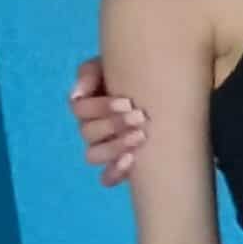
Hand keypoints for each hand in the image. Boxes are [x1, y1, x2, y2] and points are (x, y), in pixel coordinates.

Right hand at [70, 55, 148, 184]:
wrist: (164, 90)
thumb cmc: (135, 76)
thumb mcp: (111, 65)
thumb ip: (91, 72)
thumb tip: (78, 93)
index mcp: (87, 106)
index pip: (80, 110)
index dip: (100, 107)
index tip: (127, 102)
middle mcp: (90, 129)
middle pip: (88, 133)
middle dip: (113, 125)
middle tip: (140, 117)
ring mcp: (102, 149)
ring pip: (94, 155)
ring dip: (114, 146)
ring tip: (141, 136)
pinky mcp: (118, 166)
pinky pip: (106, 177)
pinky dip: (114, 172)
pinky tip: (131, 161)